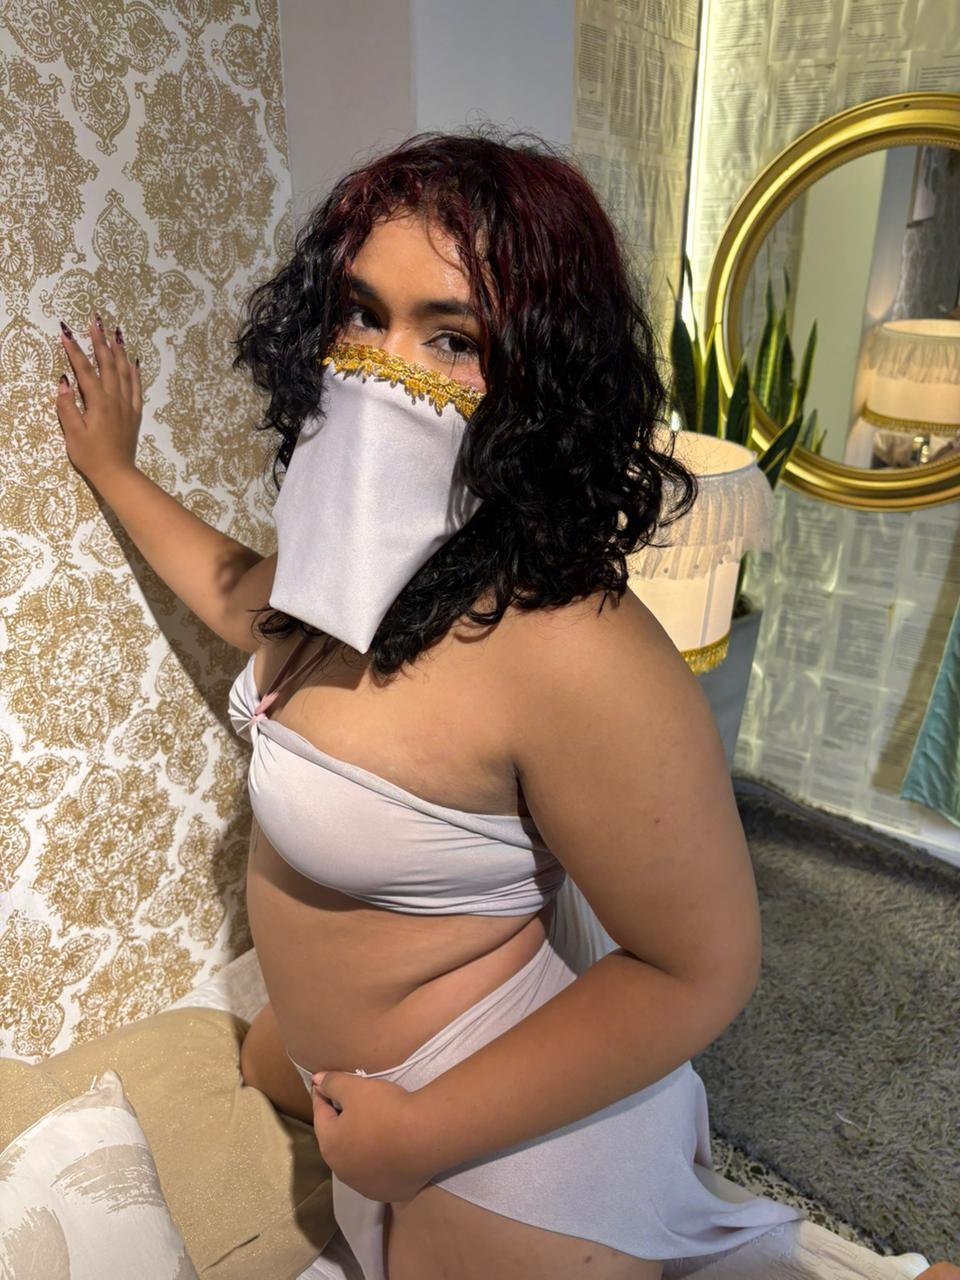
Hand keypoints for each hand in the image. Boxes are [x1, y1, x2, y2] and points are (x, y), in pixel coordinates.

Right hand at [55, 314, 142, 487]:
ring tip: (115, 333)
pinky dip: (135, 372)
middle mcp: (115, 399)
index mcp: (98, 402)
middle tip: (96, 321)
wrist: (117, 473)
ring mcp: (128, 405)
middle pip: (108, 364)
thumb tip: (63, 382)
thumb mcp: (73, 433)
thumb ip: (67, 407)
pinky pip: (137, 387)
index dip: (75, 351)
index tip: (66, 332)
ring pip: (124, 372)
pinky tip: (134, 361)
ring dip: (119, 351)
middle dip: (100, 341)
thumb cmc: (91, 456)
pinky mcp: (135, 413)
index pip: (85, 370)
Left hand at [311, 1071, 436, 1203]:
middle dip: (340, 1123)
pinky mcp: (387, 1192)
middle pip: (337, 1140)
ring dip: (358, 1146)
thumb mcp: (355, 1088)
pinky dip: (378, 1162)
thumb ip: (332, 1083)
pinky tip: (388, 1152)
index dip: (322, 1096)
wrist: (424, 1137)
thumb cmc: (385, 1110)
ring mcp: (364, 1185)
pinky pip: (378, 1174)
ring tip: (370, 1129)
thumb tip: (316, 1081)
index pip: (320, 1114)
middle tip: (349, 1106)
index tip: (323, 1085)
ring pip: (356, 1161)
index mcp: (330, 1144)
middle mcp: (342, 1170)